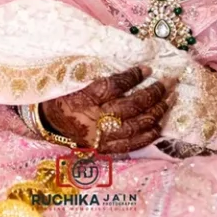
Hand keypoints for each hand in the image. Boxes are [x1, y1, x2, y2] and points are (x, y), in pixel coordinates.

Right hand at [39, 66, 174, 154]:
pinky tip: (159, 123)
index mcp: (83, 100)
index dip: (132, 77)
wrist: (46, 126)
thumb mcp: (72, 83)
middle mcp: (94, 120)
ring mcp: (102, 137)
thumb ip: (96, 77)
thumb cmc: (60, 99)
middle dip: (153, 93)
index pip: (113, 87)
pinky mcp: (106, 149)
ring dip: (157, 111)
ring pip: (137, 125)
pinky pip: (133, 143)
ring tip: (170, 99)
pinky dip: (149, 134)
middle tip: (168, 82)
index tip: (147, 69)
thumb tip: (127, 67)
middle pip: (131, 106)